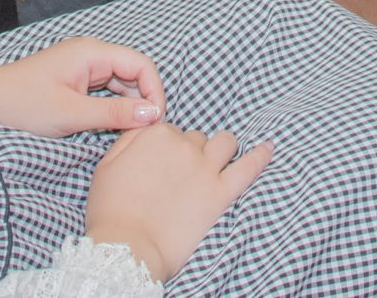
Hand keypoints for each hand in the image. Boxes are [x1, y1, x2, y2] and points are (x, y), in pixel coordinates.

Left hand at [0, 37, 164, 137]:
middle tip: (142, 133)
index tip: (155, 121)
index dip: (154, 91)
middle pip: (133, 73)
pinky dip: (113, 108)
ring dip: (128, 106)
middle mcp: (91, 55)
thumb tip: (152, 114)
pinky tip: (112, 127)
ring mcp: (83, 67)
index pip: (141, 65)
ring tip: (129, 133)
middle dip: (143, 101)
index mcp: (92, 53)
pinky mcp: (76, 81)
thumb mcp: (72, 114)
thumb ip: (114, 114)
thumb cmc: (24, 104)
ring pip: (121, 84)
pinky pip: (106, 91)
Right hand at [84, 123, 273, 282]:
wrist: (127, 248)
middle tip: (182, 176)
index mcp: (155, 135)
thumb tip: (146, 129)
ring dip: (222, 148)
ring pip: (224, 143)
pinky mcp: (220, 193)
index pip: (170, 131)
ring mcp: (204, 168)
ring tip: (221, 158)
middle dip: (191, 152)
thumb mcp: (106, 165)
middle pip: (196, 139)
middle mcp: (183, 145)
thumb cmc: (110, 211)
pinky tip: (269, 147)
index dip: (167, 149)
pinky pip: (249, 168)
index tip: (162, 166)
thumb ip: (129, 140)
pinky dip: (261, 156)